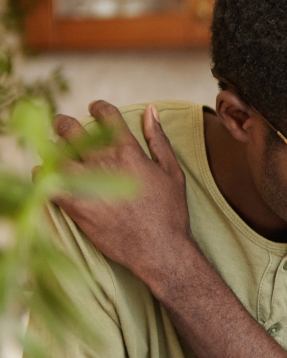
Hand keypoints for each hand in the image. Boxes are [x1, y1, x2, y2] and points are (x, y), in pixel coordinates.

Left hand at [51, 101, 194, 285]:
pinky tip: (49, 178)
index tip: (95, 110)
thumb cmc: (171, 212)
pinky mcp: (74, 204)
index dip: (98, 107)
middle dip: (63, 124)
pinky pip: (45, 181)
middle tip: (64, 127)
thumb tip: (150, 110)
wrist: (160, 250)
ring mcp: (87, 183)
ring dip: (52, 150)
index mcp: (128, 151)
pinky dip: (43, 176)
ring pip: (53, 152)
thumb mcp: (173, 172)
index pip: (105, 114)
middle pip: (70, 128)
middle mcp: (105, 162)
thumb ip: (159, 140)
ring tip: (57, 155)